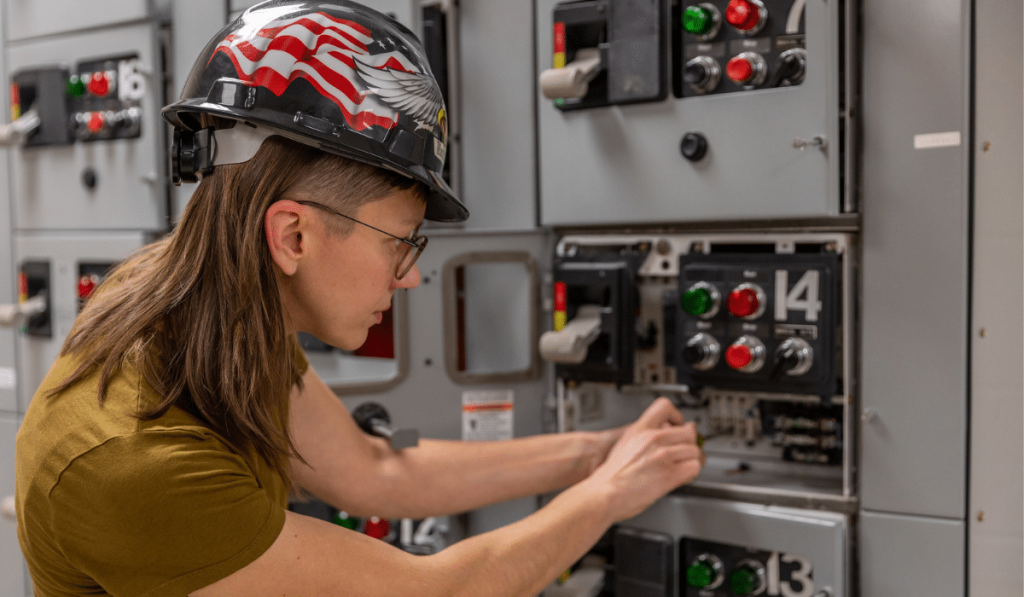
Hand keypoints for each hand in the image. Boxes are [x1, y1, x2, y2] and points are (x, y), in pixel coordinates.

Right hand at [583, 397, 702, 521]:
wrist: (603, 493)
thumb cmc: (609, 476)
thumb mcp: (623, 445)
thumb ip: (643, 437)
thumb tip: (660, 436)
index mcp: (639, 429)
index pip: (665, 406)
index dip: (677, 416)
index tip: (679, 426)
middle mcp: (652, 439)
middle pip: (688, 432)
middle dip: (689, 444)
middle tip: (686, 453)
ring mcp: (662, 455)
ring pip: (694, 451)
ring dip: (692, 460)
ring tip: (684, 467)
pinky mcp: (669, 474)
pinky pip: (694, 467)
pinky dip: (692, 473)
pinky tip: (683, 477)